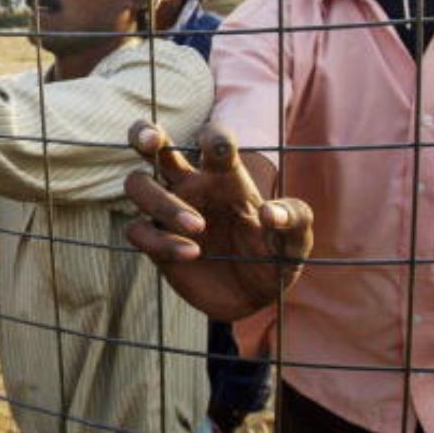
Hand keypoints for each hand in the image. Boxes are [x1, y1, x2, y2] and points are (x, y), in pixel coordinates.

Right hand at [122, 121, 313, 320]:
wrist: (253, 298)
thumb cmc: (274, 259)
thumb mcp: (296, 242)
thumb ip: (294, 220)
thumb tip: (270, 212)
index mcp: (225, 176)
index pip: (212, 141)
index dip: (212, 136)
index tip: (218, 147)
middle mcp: (191, 186)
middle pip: (152, 145)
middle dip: (145, 134)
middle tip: (151, 141)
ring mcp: (167, 213)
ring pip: (137, 184)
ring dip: (162, 202)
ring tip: (198, 227)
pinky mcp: (155, 242)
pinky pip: (137, 230)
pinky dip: (161, 241)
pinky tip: (191, 254)